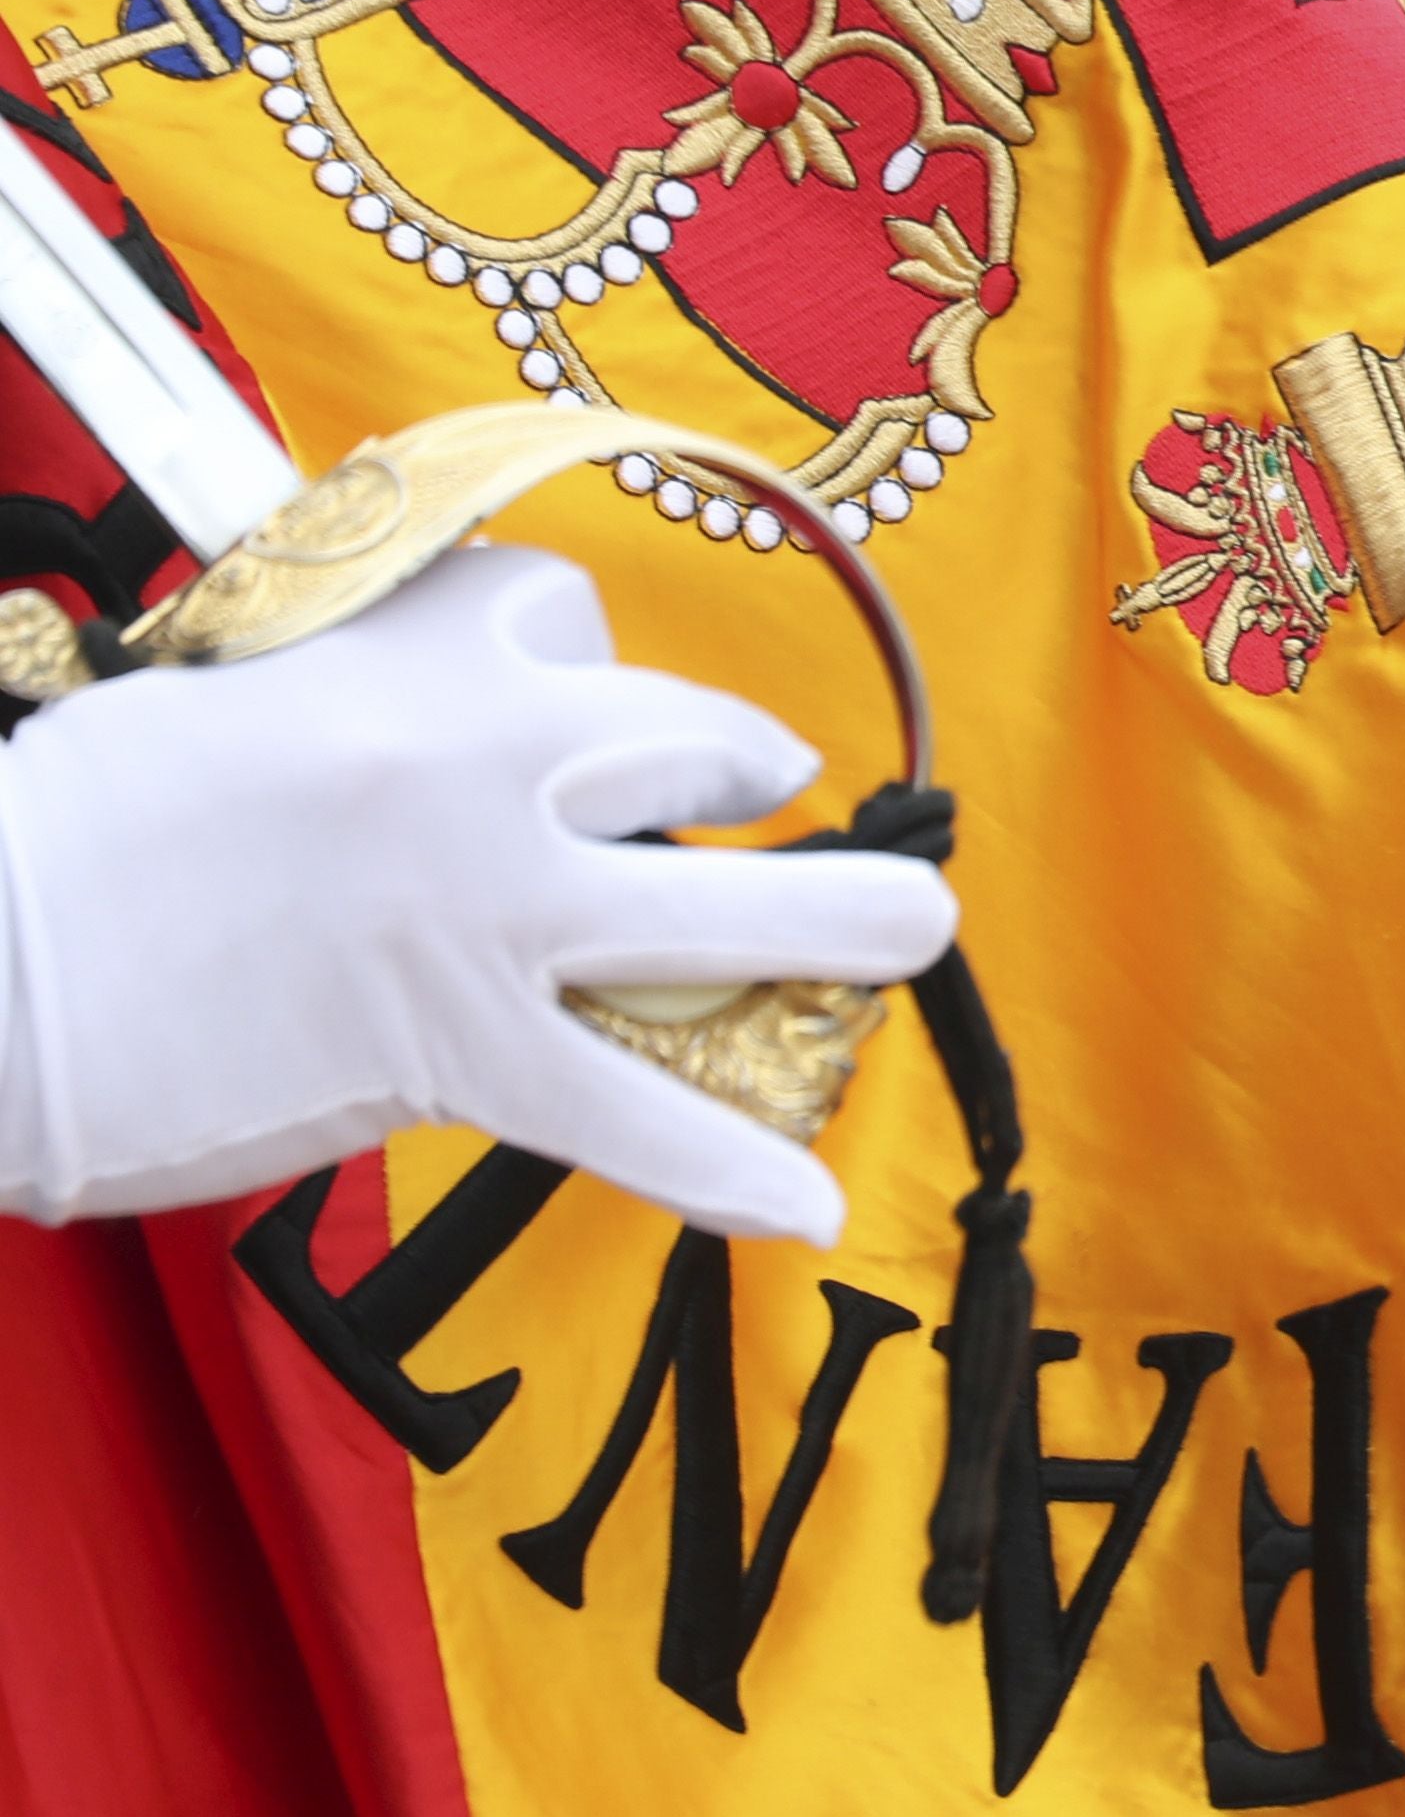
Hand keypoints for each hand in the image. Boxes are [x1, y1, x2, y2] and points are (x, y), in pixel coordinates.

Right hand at [0, 546, 956, 1244]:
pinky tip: (807, 1205)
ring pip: (729, 912)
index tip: (563, 706)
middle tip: (761, 801)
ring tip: (909, 932)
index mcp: (410, 645)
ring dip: (841, 924)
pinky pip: (635, 1115)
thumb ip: (356, 697)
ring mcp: (493, 907)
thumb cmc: (75, 836)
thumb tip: (456, 731)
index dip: (578, 667)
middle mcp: (487, 757)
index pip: (563, 611)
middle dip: (744, 774)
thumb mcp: (224, 691)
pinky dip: (726, 1168)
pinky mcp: (463, 1048)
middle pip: (698, 743)